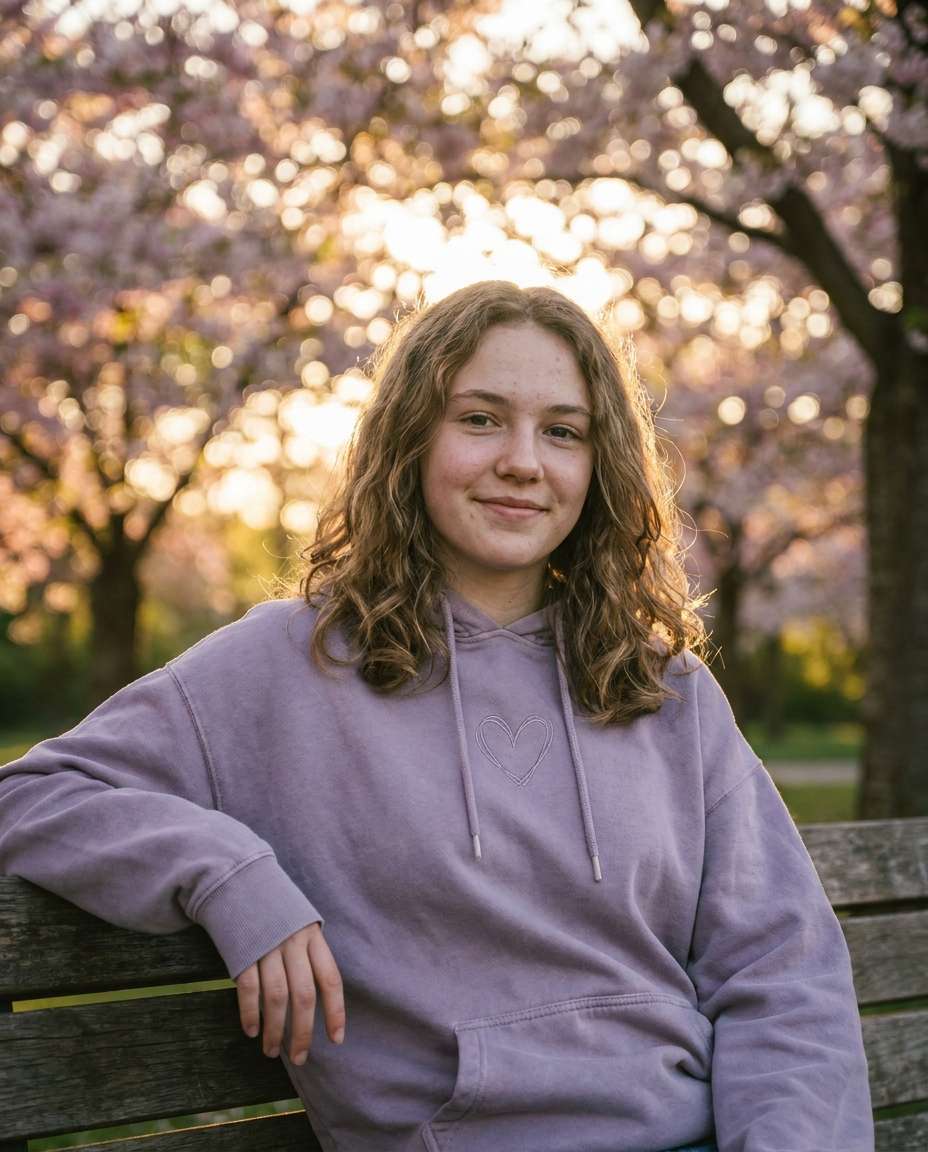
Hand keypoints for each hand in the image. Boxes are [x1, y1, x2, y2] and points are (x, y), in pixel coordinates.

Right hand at [235, 922, 344, 1065]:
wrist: (237, 879)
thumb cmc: (273, 908)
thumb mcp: (300, 922)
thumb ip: (308, 953)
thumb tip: (315, 997)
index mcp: (312, 935)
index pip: (331, 979)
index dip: (335, 1011)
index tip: (336, 1039)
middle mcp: (293, 941)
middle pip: (304, 995)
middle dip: (303, 1032)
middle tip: (299, 1057)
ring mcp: (267, 946)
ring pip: (277, 997)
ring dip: (275, 1030)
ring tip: (272, 1051)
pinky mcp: (242, 950)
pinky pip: (248, 989)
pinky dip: (250, 1013)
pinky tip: (251, 1030)